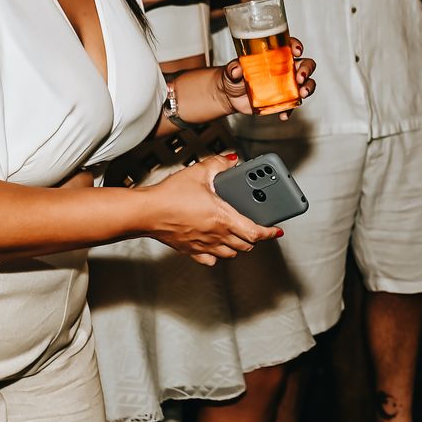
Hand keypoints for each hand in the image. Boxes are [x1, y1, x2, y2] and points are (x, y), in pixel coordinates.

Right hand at [138, 153, 277, 264]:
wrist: (144, 212)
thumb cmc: (169, 195)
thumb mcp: (198, 172)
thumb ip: (219, 164)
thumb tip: (232, 161)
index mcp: (222, 218)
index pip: (255, 232)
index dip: (269, 233)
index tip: (276, 231)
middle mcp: (216, 235)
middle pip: (245, 245)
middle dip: (255, 238)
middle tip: (256, 227)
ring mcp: (203, 245)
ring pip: (230, 254)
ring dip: (238, 246)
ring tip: (239, 235)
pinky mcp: (190, 250)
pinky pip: (210, 260)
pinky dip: (217, 255)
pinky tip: (216, 246)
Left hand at [220, 37, 316, 118]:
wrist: (230, 97)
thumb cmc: (233, 77)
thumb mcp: (231, 71)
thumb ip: (233, 68)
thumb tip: (236, 69)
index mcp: (275, 56)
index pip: (290, 46)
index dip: (296, 46)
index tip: (296, 51)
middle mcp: (285, 69)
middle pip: (305, 64)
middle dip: (306, 70)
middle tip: (300, 78)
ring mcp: (287, 85)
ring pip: (306, 83)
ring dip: (308, 88)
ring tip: (302, 94)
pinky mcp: (284, 100)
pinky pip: (293, 105)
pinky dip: (291, 110)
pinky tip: (283, 114)